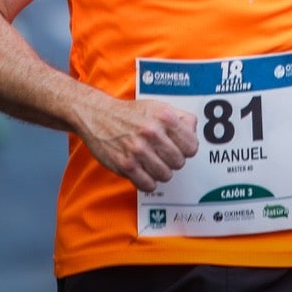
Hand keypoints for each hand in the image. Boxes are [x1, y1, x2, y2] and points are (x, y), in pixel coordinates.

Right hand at [78, 97, 198, 193]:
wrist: (98, 116)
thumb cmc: (130, 114)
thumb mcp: (158, 107)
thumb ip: (181, 118)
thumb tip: (193, 133)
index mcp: (164, 117)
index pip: (191, 146)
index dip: (186, 149)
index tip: (179, 148)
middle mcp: (152, 132)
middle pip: (179, 162)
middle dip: (172, 161)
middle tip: (162, 155)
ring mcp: (138, 150)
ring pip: (165, 175)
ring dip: (160, 171)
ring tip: (152, 162)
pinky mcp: (126, 165)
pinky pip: (148, 185)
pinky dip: (147, 181)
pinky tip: (143, 171)